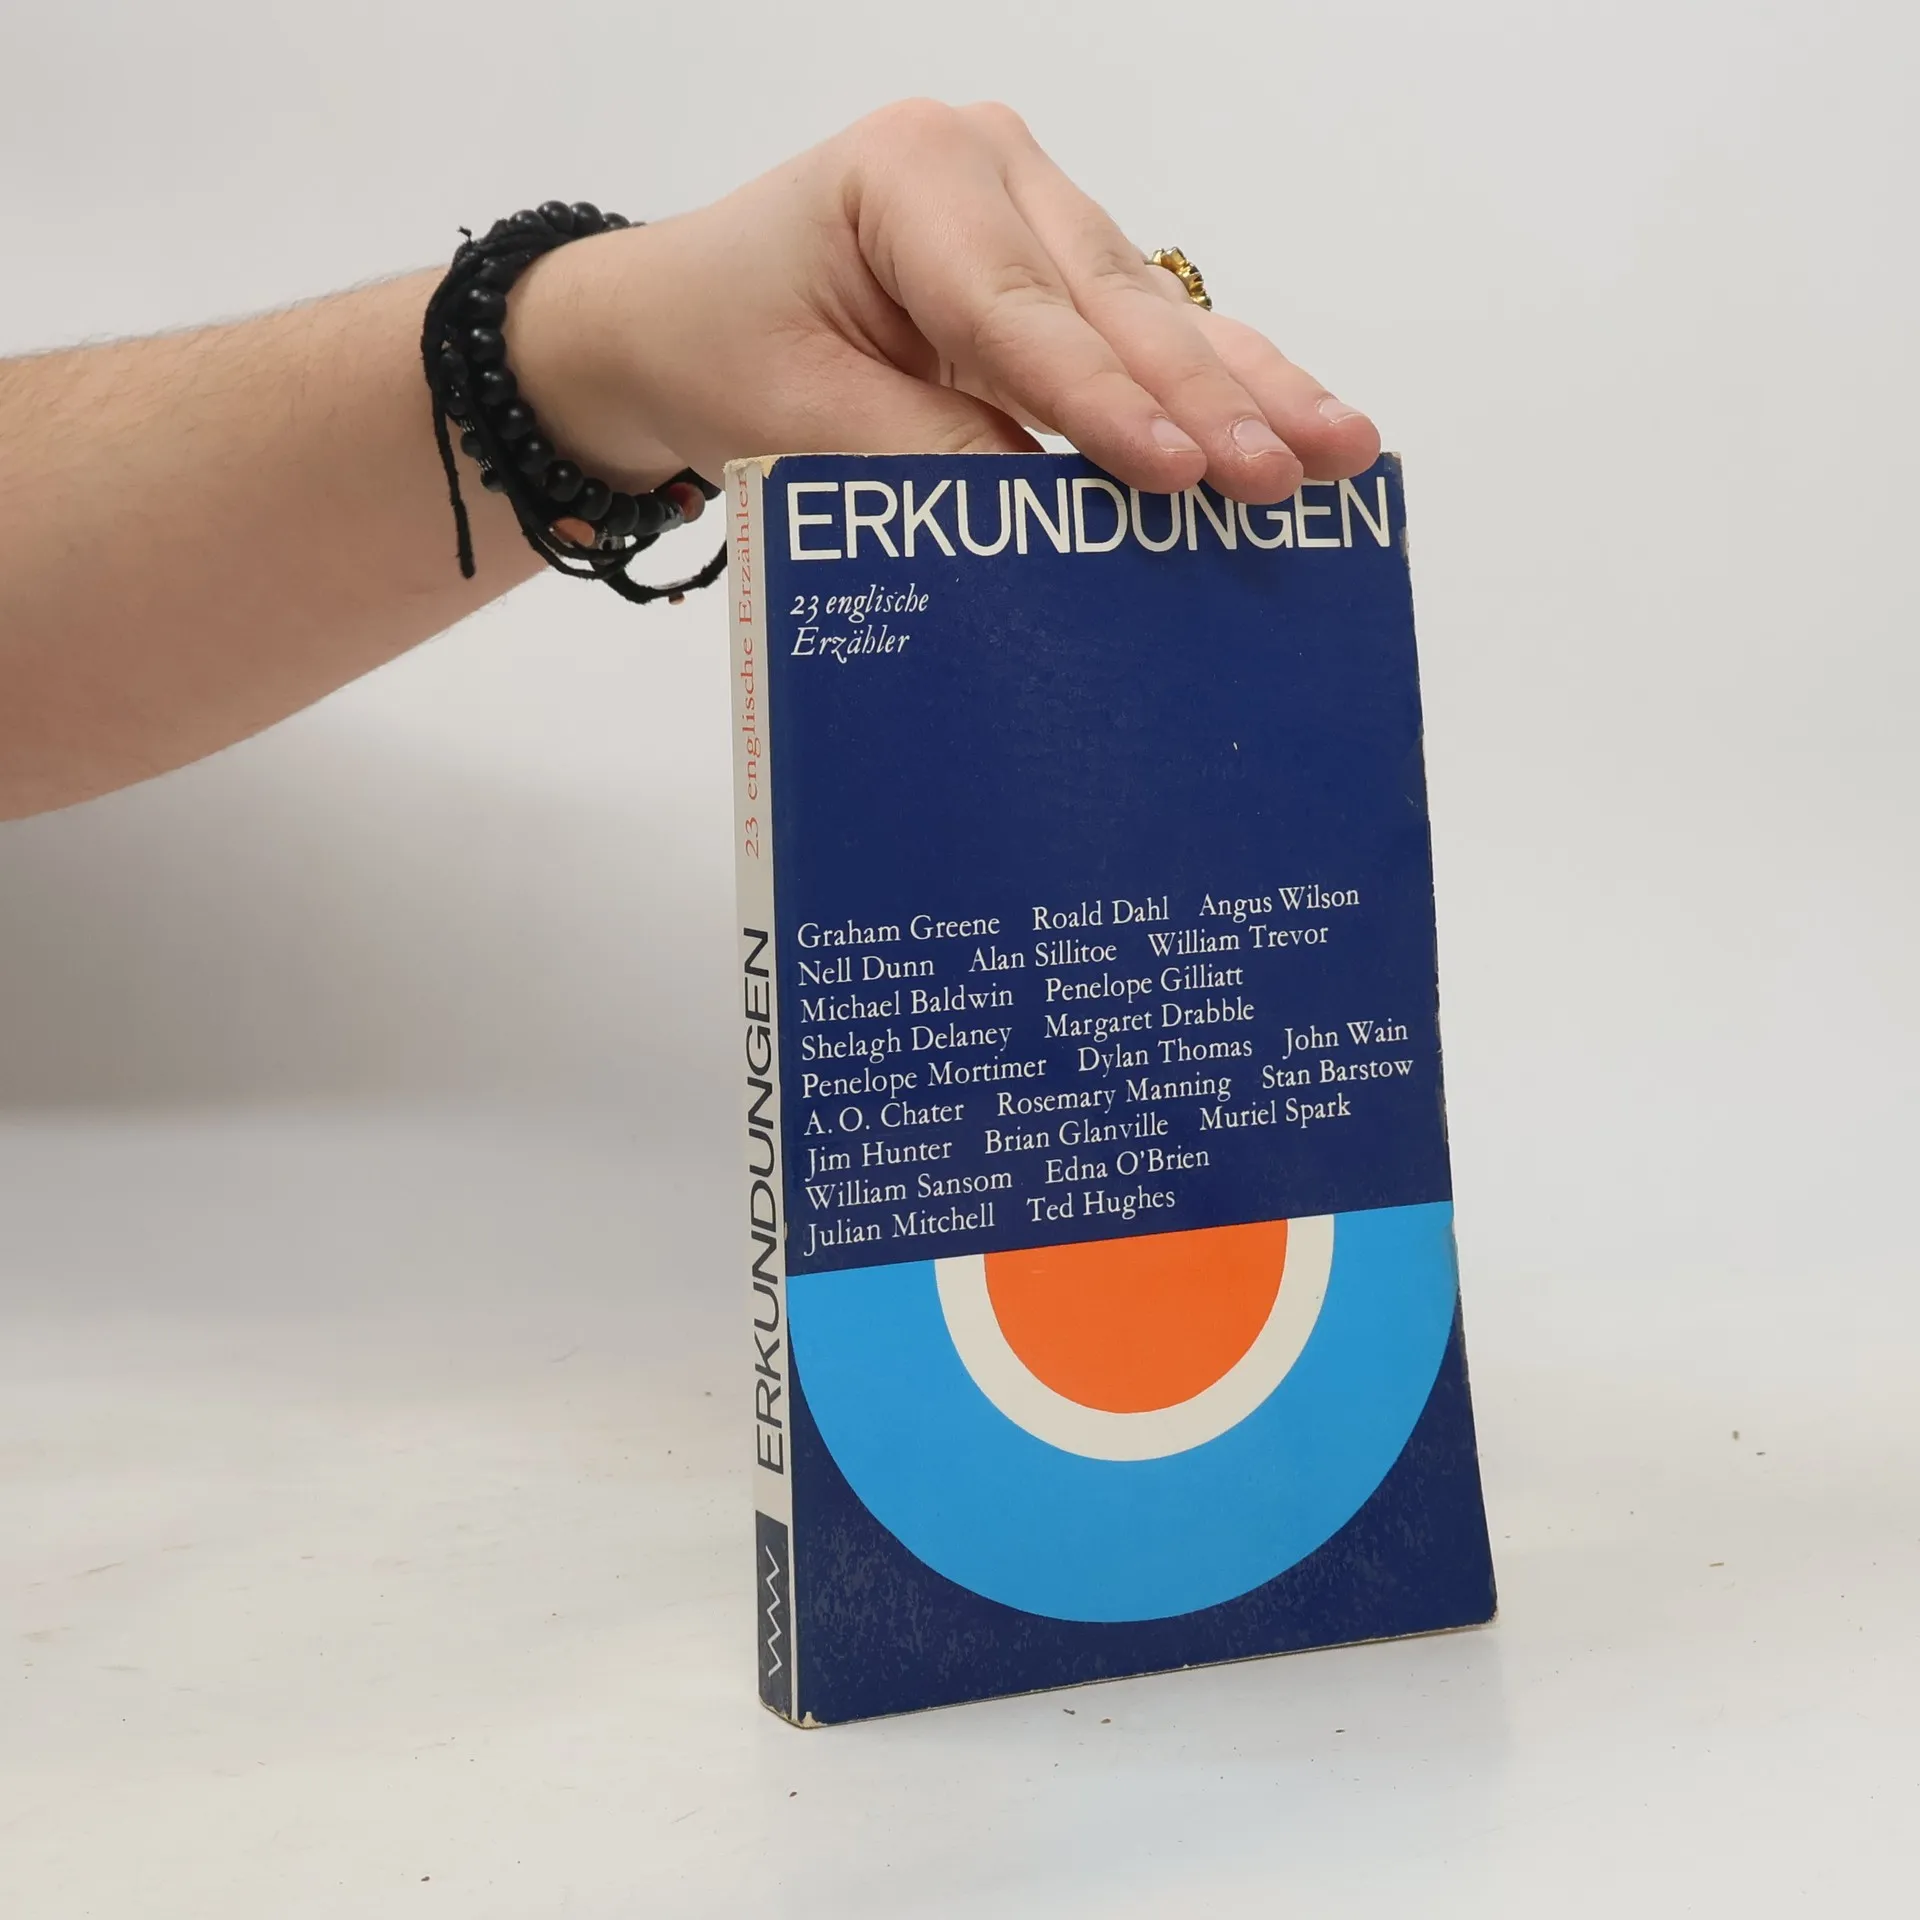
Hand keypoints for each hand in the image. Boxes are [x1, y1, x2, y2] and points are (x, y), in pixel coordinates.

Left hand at [511, 100, 1379, 504]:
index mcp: (911, 173)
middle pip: (1111, 305)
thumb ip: (929, 453)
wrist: (678, 317)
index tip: (1180, 472)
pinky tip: (1303, 419)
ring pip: (1153, 312)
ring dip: (1247, 390)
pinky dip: (1220, 384)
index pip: (1021, 310)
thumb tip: (1050, 508)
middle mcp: (990, 168)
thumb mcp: (799, 413)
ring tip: (1342, 449)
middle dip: (1206, 401)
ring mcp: (1035, 207)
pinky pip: (1146, 328)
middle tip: (1286, 475)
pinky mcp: (1058, 263)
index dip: (1105, 401)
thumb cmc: (721, 345)